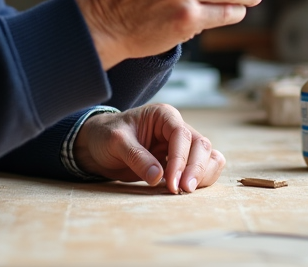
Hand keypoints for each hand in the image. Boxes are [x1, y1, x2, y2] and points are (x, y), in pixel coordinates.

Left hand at [72, 104, 224, 193]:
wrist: (99, 145)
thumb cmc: (106, 136)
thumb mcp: (116, 142)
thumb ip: (137, 157)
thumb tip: (158, 177)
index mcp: (163, 116)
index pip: (182, 135)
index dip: (180, 160)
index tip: (172, 183)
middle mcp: (177, 128)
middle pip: (201, 145)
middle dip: (196, 169)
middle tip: (182, 190)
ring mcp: (181, 146)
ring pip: (209, 157)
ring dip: (203, 175)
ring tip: (184, 191)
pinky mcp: (181, 162)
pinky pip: (203, 169)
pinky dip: (201, 180)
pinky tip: (185, 190)